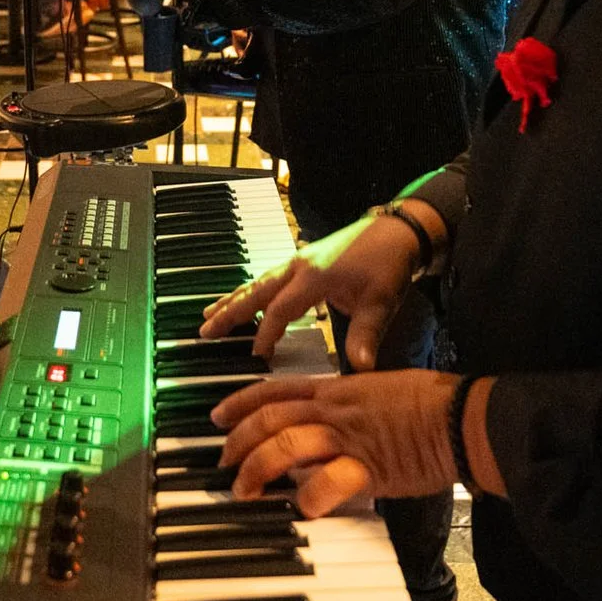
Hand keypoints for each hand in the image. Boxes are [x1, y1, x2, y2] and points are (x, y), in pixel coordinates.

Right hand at [201, 211, 423, 367]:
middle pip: (255, 291)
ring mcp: (298, 260)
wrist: (397, 232)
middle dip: (229, 312)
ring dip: (233, 299)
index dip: (266, 334)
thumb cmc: (388, 265)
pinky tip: (239, 299)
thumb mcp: (380, 303)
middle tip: (204, 330)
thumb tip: (361, 368)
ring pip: (257, 282)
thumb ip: (365, 335)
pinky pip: (267, 278)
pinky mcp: (303, 260)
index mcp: (314, 276)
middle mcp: (299, 265)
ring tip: (207, 314)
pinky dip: (249, 291)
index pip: (279, 309)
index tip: (256, 356)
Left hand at [212, 369, 461, 515]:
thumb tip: (328, 423)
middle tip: (224, 463)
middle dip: (238, 441)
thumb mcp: (379, 391)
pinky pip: (328, 482)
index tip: (218, 416)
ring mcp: (350, 438)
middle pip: (271, 418)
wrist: (463, 416)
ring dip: (258, 470)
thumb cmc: (431, 403)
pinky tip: (299, 510)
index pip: (277, 390)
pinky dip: (308, 498)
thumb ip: (348, 405)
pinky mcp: (369, 469)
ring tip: (245, 493)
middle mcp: (336, 410)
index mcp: (338, 389)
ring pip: (286, 445)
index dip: (241, 402)